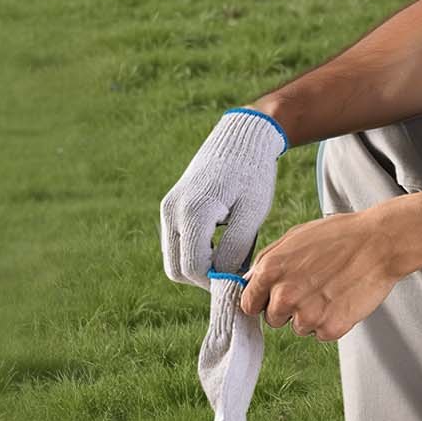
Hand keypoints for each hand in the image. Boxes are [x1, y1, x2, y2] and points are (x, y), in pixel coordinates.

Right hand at [160, 109, 286, 287]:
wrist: (243, 138)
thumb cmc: (253, 174)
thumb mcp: (252, 213)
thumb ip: (236, 249)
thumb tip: (224, 280)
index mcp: (193, 212)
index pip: (193, 268)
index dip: (215, 283)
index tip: (239, 282)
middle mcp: (172, 211)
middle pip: (176, 270)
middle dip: (204, 279)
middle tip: (234, 273)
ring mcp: (168, 209)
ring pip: (174, 259)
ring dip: (199, 266)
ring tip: (231, 256)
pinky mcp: (171, 207)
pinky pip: (176, 243)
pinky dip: (195, 252)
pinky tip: (222, 243)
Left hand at [239, 210, 414, 339]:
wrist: (380, 242)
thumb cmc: (341, 235)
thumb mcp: (296, 237)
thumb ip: (268, 261)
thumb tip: (250, 281)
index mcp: (270, 270)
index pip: (248, 304)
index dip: (263, 301)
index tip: (273, 299)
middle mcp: (284, 295)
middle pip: (273, 319)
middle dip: (289, 308)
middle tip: (313, 287)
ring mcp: (307, 314)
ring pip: (299, 327)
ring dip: (312, 315)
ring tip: (332, 289)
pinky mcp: (330, 328)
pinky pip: (322, 333)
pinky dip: (333, 321)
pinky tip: (344, 298)